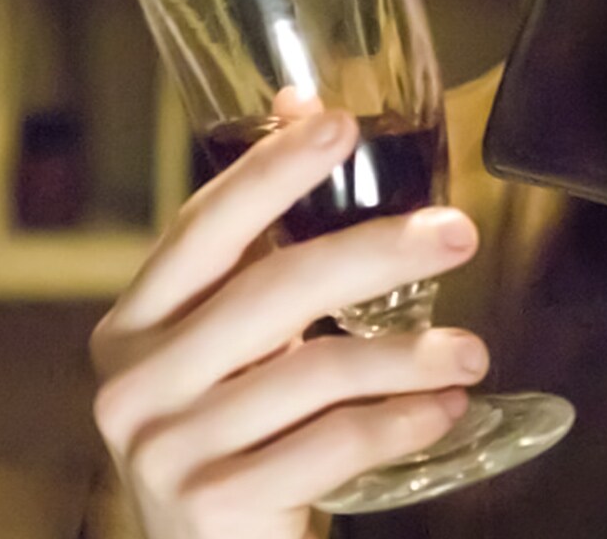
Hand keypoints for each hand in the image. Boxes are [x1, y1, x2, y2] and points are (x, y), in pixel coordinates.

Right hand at [90, 110, 485, 538]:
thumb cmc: (235, 439)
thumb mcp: (235, 343)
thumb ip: (261, 243)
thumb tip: (302, 106)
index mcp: (136, 325)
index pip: (203, 228)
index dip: (270, 170)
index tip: (338, 123)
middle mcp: (134, 383)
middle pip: (270, 291)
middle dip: (375, 252)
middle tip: (457, 234)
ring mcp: (166, 449)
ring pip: (311, 371)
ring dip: (408, 354)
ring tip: (472, 352)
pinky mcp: (211, 504)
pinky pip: (328, 445)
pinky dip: (398, 422)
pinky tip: (443, 410)